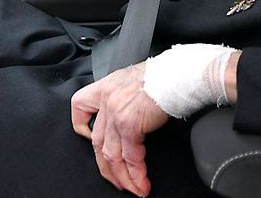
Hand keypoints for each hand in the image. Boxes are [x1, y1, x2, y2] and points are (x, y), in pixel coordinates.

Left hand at [71, 63, 168, 195]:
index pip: (80, 105)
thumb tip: (133, 114)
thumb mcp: (137, 78)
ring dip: (122, 176)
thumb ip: (127, 95)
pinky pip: (130, 157)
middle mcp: (107, 98)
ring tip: (132, 189)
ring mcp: (116, 112)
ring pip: (111, 154)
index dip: (81, 126)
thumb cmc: (167, 74)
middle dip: (106, 166)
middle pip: (97, 141)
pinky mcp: (130, 124)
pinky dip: (137, 174)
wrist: (181, 73)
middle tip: (116, 180)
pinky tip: (142, 183)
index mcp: (107, 86)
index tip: (88, 138)